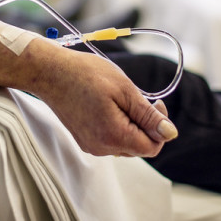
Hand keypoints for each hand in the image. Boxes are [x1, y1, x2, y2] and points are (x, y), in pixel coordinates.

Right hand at [34, 47, 177, 156]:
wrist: (50, 72)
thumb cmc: (85, 74)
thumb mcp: (124, 89)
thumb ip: (148, 115)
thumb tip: (170, 134)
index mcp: (114, 137)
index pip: (153, 147)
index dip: (160, 127)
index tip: (155, 103)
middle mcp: (101, 148)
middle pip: (139, 146)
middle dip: (146, 125)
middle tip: (137, 97)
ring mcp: (91, 145)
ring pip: (126, 143)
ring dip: (131, 124)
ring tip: (119, 99)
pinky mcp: (85, 139)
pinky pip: (111, 138)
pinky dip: (117, 124)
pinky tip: (108, 104)